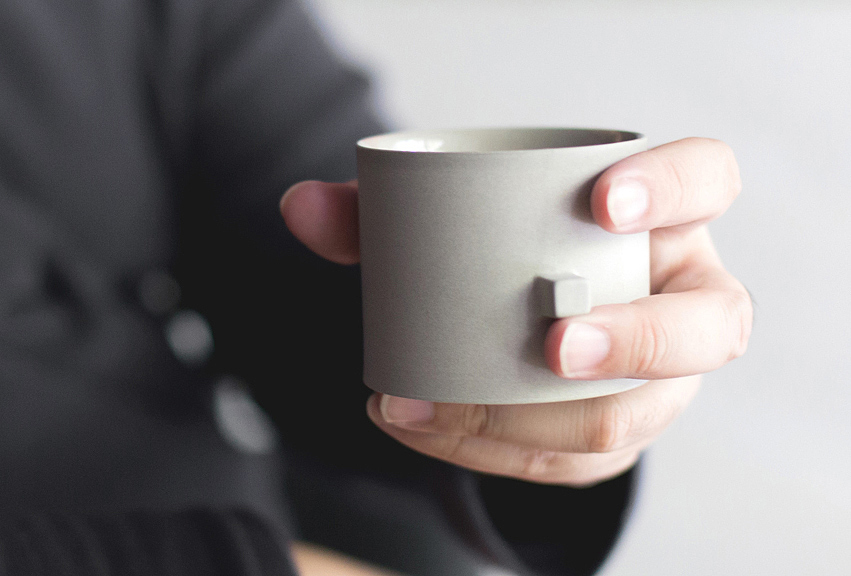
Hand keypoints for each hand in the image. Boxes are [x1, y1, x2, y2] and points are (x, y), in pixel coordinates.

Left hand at [280, 138, 751, 486]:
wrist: (526, 315)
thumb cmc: (503, 252)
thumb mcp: (451, 220)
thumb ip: (377, 211)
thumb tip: (299, 205)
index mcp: (659, 216)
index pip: (706, 179)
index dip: (674, 186)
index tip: (602, 203)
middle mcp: (680, 296)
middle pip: (709, 324)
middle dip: (638, 339)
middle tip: (551, 343)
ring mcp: (661, 377)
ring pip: (639, 414)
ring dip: (540, 421)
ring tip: (430, 408)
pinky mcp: (620, 432)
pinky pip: (578, 460)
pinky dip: (499, 452)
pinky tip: (427, 430)